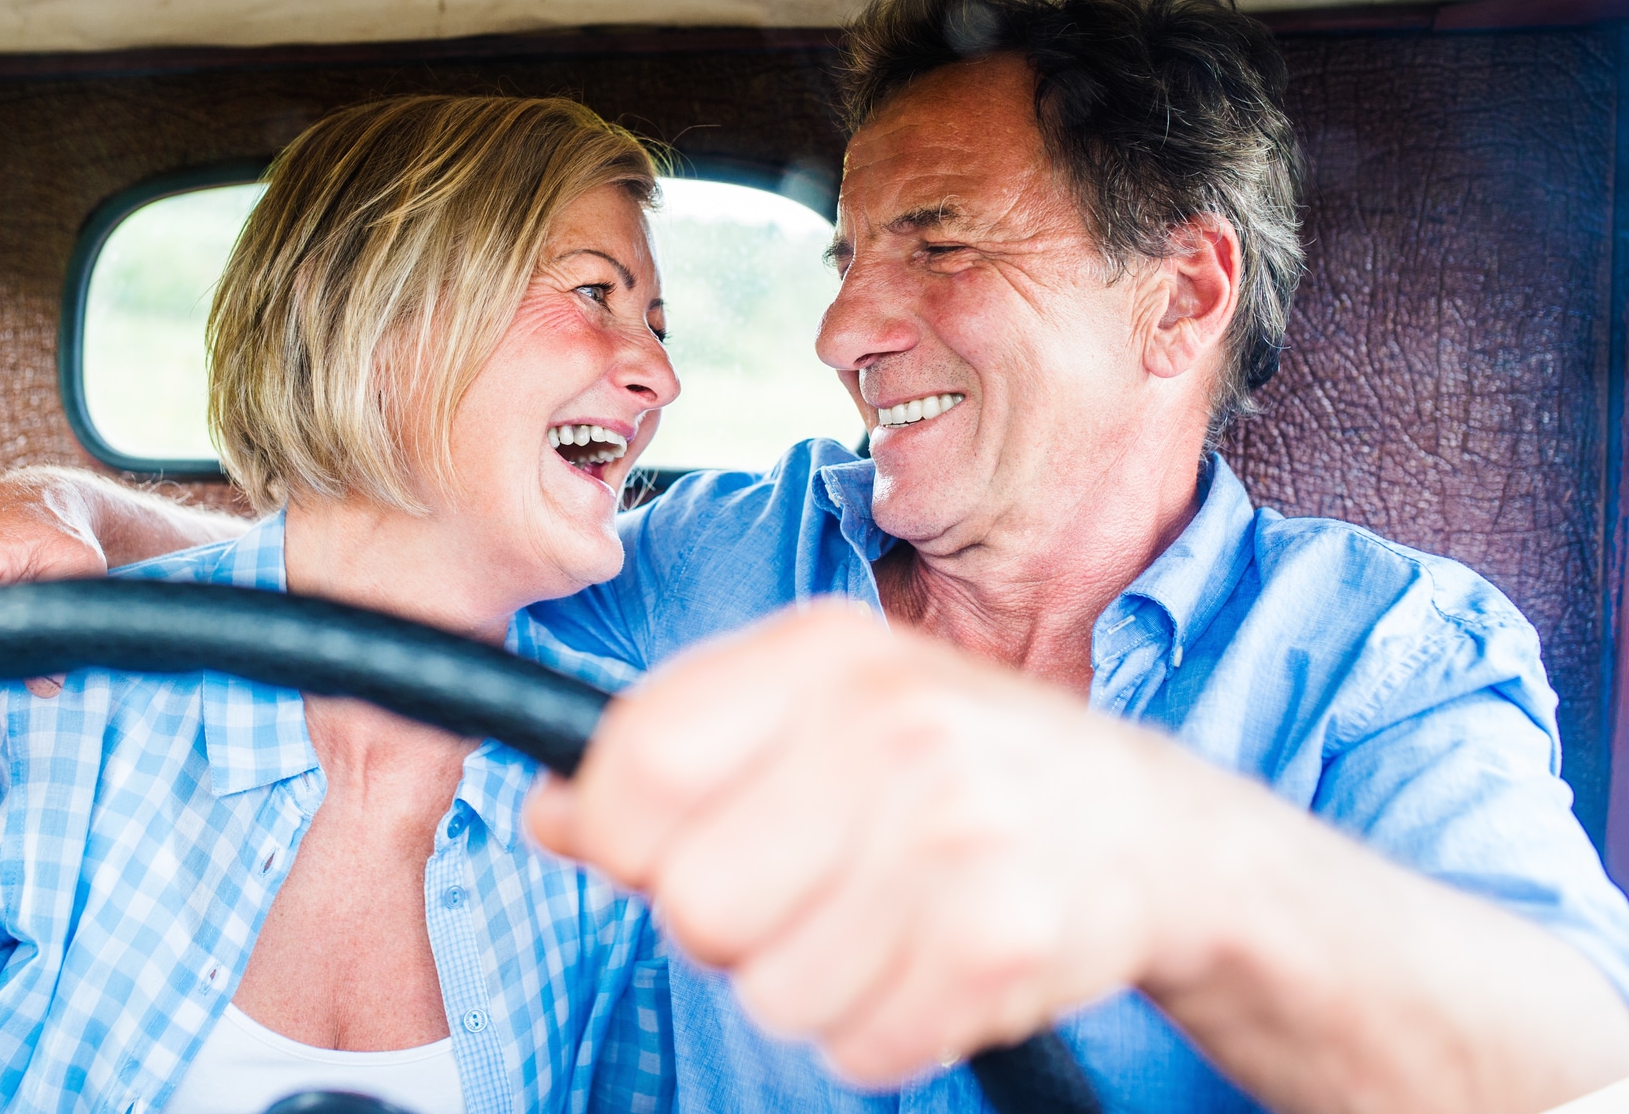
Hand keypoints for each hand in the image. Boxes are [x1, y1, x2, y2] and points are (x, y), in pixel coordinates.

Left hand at [528, 603, 1204, 1083]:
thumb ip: (679, 746)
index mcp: (826, 654)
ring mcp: (954, 835)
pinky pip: (855, 1046)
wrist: (1150, 827)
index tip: (652, 846)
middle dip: (727, 919)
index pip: (641, 762)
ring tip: (877, 916)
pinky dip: (879, 1026)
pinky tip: (928, 957)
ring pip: (767, 990)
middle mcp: (891, 728)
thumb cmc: (960, 760)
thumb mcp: (822, 706)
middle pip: (692, 900)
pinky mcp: (1001, 942)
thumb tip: (551, 811)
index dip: (616, 830)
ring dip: (807, 980)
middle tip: (801, 884)